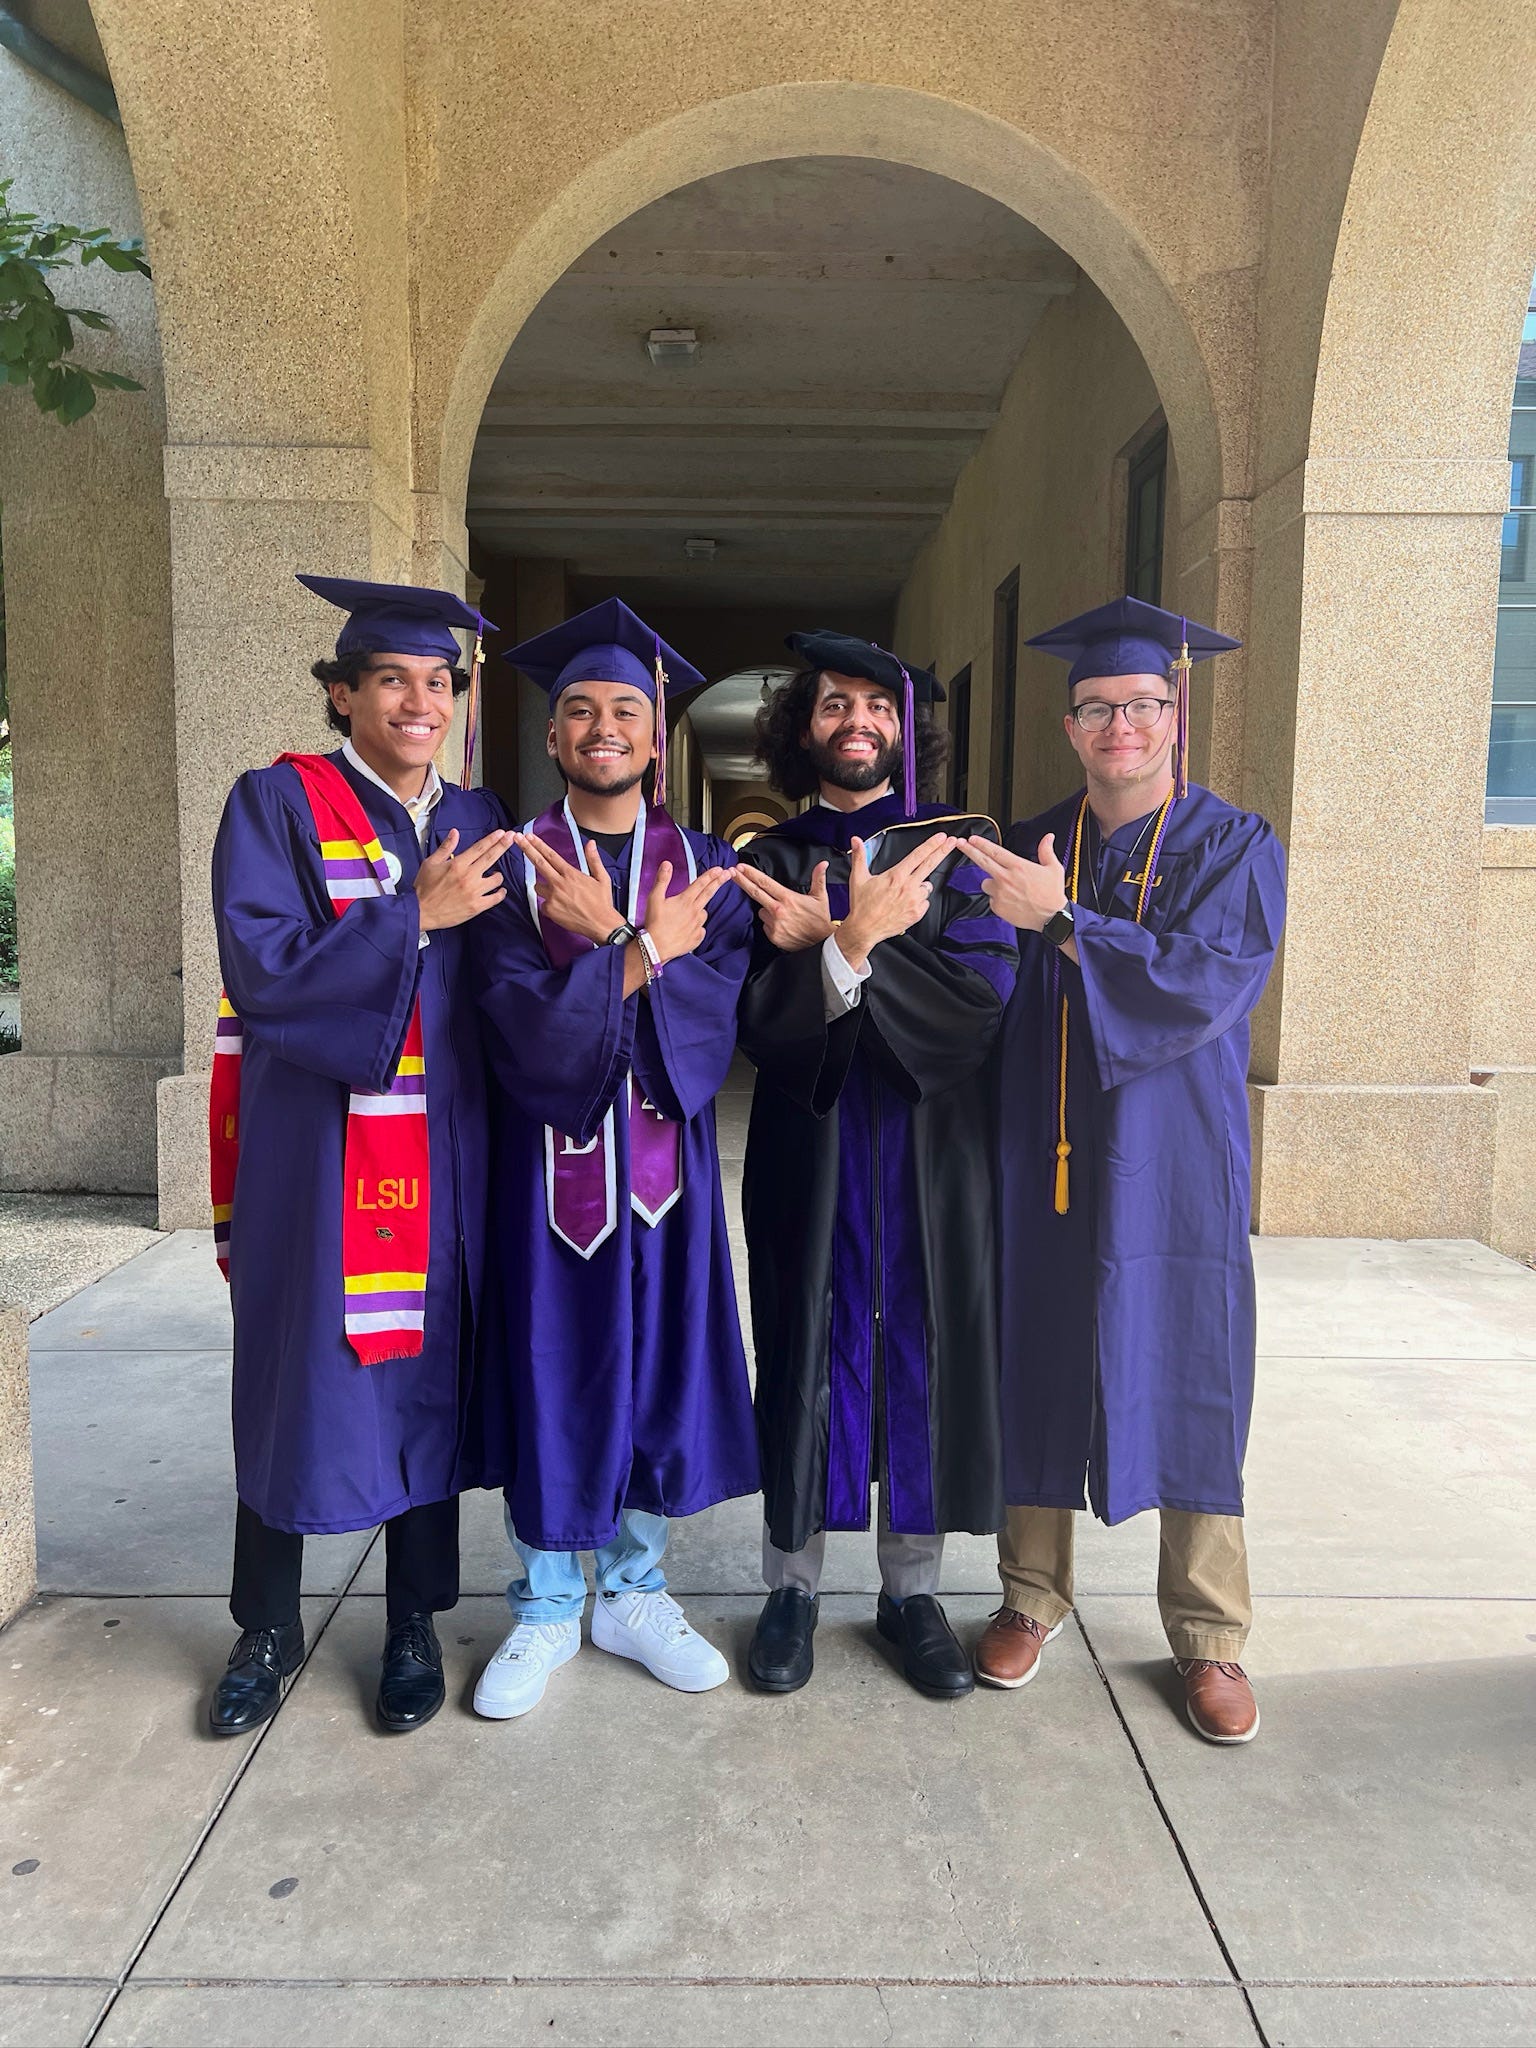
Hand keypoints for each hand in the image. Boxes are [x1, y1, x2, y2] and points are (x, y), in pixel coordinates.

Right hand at [411, 827, 512, 930]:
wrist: (420, 911)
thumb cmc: (424, 888)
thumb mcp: (431, 863)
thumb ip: (446, 847)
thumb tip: (455, 833)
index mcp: (457, 864)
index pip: (479, 848)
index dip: (492, 839)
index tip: (501, 833)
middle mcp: (468, 876)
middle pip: (491, 858)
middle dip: (503, 846)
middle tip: (511, 838)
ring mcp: (474, 892)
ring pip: (496, 879)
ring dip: (498, 875)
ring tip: (495, 876)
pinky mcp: (476, 906)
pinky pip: (495, 898)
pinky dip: (500, 893)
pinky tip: (500, 891)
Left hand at [511, 831, 626, 944]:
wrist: (601, 924)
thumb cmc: (602, 902)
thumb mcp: (602, 878)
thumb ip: (593, 859)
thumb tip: (590, 843)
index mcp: (571, 874)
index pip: (550, 855)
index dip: (538, 844)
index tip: (529, 836)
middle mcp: (559, 883)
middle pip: (538, 863)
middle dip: (526, 849)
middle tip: (518, 839)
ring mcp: (553, 897)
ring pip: (537, 886)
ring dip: (542, 885)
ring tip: (557, 891)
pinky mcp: (550, 910)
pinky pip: (543, 903)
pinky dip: (549, 903)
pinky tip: (561, 907)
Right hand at [641, 861, 728, 963]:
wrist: (656, 947)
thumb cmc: (654, 923)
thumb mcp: (654, 898)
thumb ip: (662, 880)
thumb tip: (667, 864)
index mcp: (685, 900)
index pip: (701, 884)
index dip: (711, 875)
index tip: (720, 869)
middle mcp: (694, 911)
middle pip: (709, 893)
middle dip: (719, 882)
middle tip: (728, 874)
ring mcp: (697, 925)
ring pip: (703, 913)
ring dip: (699, 910)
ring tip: (686, 915)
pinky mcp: (697, 937)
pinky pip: (701, 929)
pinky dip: (697, 927)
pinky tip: (687, 929)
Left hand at [732, 860, 834, 951]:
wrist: (822, 943)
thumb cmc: (820, 920)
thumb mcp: (820, 897)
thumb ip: (818, 878)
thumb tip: (823, 864)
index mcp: (788, 898)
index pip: (765, 882)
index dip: (751, 873)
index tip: (740, 867)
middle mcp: (778, 910)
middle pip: (754, 892)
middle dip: (742, 881)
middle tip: (732, 873)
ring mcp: (774, 924)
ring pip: (761, 911)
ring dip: (767, 910)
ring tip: (784, 914)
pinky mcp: (773, 936)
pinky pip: (765, 925)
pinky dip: (771, 924)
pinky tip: (783, 925)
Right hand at [836, 833, 952, 969]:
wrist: (864, 929)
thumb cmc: (861, 905)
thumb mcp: (858, 878)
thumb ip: (860, 857)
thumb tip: (856, 840)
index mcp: (896, 876)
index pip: (918, 856)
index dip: (931, 844)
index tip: (941, 837)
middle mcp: (908, 887)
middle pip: (930, 865)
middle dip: (943, 851)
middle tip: (952, 842)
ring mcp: (914, 901)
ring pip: (926, 886)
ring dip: (920, 885)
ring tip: (903, 892)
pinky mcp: (916, 913)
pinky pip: (925, 902)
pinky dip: (919, 900)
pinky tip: (906, 903)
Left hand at [960, 832, 1067, 931]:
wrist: (1052, 918)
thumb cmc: (1052, 894)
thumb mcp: (1053, 868)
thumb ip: (1046, 851)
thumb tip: (1048, 837)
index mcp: (1018, 866)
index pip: (995, 851)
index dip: (981, 844)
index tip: (972, 838)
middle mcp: (1006, 878)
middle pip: (982, 861)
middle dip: (969, 850)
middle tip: (960, 844)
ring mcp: (1000, 893)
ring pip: (986, 883)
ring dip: (992, 884)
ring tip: (1009, 889)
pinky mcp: (998, 907)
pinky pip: (991, 899)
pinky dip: (998, 899)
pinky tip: (1011, 901)